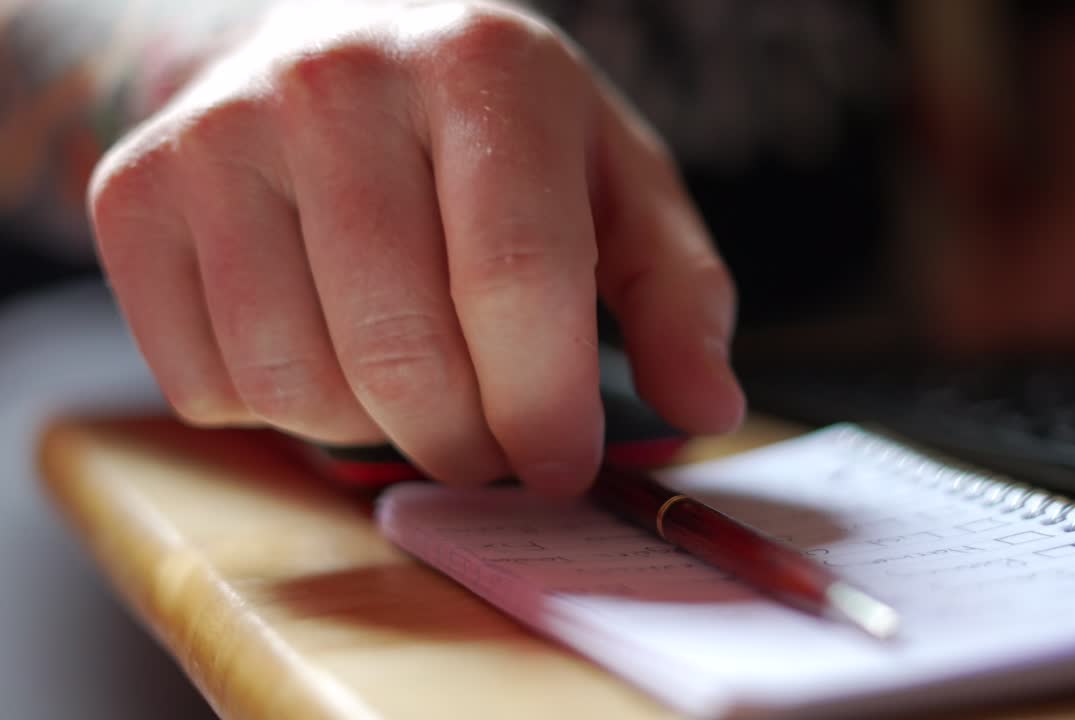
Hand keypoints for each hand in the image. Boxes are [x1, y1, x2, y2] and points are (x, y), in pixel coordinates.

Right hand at [88, 1, 743, 494]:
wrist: (322, 45)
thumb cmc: (488, 134)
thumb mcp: (611, 183)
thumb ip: (674, 292)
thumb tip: (705, 406)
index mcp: (483, 66)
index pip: (517, 278)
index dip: (545, 409)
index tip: (563, 467)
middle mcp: (336, 80)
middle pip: (402, 350)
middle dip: (466, 445)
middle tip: (493, 448)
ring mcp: (219, 132)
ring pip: (297, 382)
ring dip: (371, 432)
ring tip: (411, 386)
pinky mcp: (133, 191)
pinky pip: (207, 384)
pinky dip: (276, 413)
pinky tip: (320, 349)